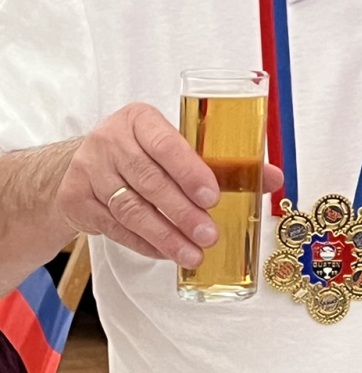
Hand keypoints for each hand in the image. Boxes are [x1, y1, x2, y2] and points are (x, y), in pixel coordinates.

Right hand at [51, 103, 282, 266]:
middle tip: (210, 235)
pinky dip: (145, 243)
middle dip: (183, 213)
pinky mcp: (76, 200)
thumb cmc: (143, 151)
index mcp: (140, 119)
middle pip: (150, 182)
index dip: (190, 172)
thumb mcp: (176, 144)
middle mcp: (110, 142)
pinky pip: (115, 228)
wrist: (80, 162)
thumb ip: (224, 161)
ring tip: (194, 253)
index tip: (213, 196)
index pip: (166, 144)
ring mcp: (89, 172)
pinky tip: (167, 252)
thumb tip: (273, 179)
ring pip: (132, 210)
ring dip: (166, 235)